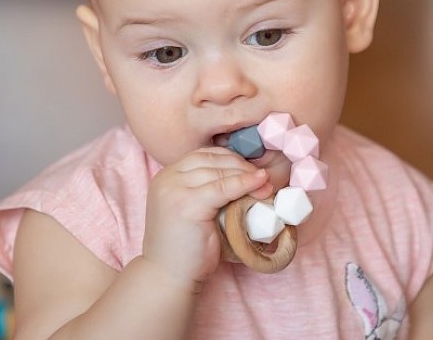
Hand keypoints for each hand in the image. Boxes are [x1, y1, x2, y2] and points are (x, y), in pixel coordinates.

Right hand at [142, 147, 272, 285]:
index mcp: (166, 176)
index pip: (203, 155)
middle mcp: (167, 178)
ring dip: (246, 175)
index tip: (251, 170)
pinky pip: (223, 187)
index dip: (230, 159)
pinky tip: (260, 185)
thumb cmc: (185, 248)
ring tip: (266, 184)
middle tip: (263, 177)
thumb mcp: (194, 210)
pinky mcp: (186, 203)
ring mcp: (174, 190)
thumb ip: (208, 191)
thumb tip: (246, 176)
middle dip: (241, 165)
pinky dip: (244, 184)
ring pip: (219, 172)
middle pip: (211, 159)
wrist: (168, 277)